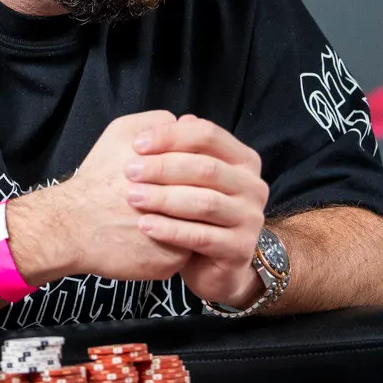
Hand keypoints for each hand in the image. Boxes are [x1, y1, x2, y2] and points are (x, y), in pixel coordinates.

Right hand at [17, 111, 189, 282]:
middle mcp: (179, 200)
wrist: (70, 227)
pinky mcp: (170, 262)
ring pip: (203, 226)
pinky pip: (186, 251)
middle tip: (179, 195)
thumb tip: (188, 123)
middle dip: (200, 194)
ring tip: (172, 216)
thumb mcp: (120, 133)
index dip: (197, 167)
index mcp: (170, 169)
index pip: (206, 164)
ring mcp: (178, 234)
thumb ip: (157, 122)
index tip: (180, 174)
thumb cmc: (96, 179)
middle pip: (208, 195)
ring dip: (193, 221)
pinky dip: (178, 245)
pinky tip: (158, 239)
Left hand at [126, 114, 268, 306]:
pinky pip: (201, 236)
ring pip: (204, 202)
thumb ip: (183, 147)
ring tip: (132, 196)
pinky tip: (144, 225)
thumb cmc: (194, 213)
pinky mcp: (240, 249)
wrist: (211, 264)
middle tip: (129, 170)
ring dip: (164, 198)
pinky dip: (170, 229)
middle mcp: (253, 186)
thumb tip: (176, 117)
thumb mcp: (189, 176)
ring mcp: (250, 219)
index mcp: (243, 160)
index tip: (136, 143)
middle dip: (163, 167)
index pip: (208, 135)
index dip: (170, 135)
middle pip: (206, 168)